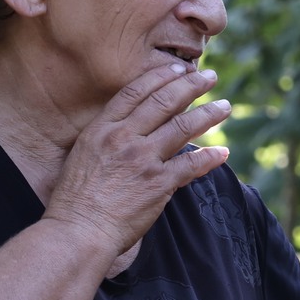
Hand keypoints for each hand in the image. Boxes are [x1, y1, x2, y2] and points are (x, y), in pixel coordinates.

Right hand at [43, 62, 231, 258]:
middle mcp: (123, 138)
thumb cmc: (74, 199)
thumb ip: (105, 137)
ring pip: (183, 127)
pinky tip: (222, 152)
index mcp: (102, 129)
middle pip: (164, 102)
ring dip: (208, 114)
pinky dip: (209, 157)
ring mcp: (143, 159)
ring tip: (225, 106)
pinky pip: (191, 165)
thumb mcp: (81, 155)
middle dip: (191, 85)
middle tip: (209, 77)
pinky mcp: (159, 184)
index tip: (178, 68)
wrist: (78, 231)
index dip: (160, 76)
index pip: (135, 91)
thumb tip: (127, 126)